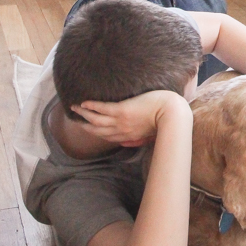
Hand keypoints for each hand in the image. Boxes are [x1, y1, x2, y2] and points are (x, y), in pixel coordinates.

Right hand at [72, 90, 189, 146]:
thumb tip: (126, 143)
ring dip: (83, 114)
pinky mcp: (122, 110)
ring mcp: (120, 121)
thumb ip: (138, 139)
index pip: (107, 136)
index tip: (87, 128)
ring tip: (74, 108)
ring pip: (95, 119)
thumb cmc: (165, 120)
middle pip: (98, 130)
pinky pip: (102, 108)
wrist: (172, 114)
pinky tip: (83, 103)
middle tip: (75, 120)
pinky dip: (91, 106)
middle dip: (85, 125)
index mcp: (128, 136)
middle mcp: (121, 131)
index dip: (96, 132)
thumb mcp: (149, 134)